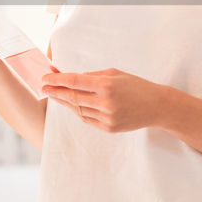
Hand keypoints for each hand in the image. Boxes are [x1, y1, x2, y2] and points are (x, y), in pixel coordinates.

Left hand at [41, 68, 169, 132]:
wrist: (157, 106)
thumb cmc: (136, 85)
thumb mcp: (115, 73)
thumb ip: (93, 76)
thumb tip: (72, 79)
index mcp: (106, 85)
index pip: (74, 81)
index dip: (57, 80)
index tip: (45, 78)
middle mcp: (104, 102)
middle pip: (72, 98)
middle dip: (55, 92)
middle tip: (44, 88)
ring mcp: (106, 117)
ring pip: (78, 110)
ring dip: (65, 103)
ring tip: (56, 96)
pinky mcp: (109, 128)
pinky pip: (87, 119)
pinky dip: (78, 112)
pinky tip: (72, 106)